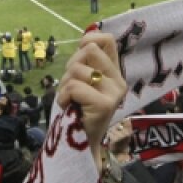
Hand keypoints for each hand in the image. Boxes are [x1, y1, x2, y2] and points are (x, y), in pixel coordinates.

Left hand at [55, 32, 127, 168]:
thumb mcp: (82, 81)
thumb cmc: (77, 111)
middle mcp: (118, 80)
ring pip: (77, 69)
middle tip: (72, 88)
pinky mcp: (105, 104)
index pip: (107, 40)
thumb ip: (86, 62)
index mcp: (114, 72)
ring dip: (65, 85)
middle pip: (88, 50)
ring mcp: (114, 92)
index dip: (89, 40)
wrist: (80, 145)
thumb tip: (86, 37)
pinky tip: (69, 107)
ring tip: (71, 100)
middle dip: (71, 66)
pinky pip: (74, 87)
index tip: (80, 55)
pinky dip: (64, 97)